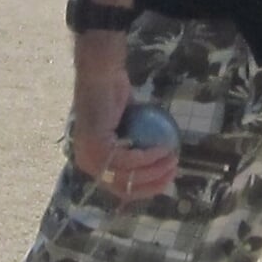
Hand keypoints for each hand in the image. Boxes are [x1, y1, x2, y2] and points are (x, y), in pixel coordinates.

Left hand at [68, 40, 175, 202]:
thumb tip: (158, 166)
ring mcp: (89, 156)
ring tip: (173, 159)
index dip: (147, 188)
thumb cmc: (114, 94)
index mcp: (92, 163)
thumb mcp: (127, 124)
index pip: (122, 187)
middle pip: (125, 187)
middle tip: (174, 172)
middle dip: (154, 184)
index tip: (167, 179)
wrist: (102, 73)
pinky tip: (164, 149)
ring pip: (129, 176)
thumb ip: (136, 146)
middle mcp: (87, 163)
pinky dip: (149, 156)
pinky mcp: (97, 146)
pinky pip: (129, 159)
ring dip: (156, 170)